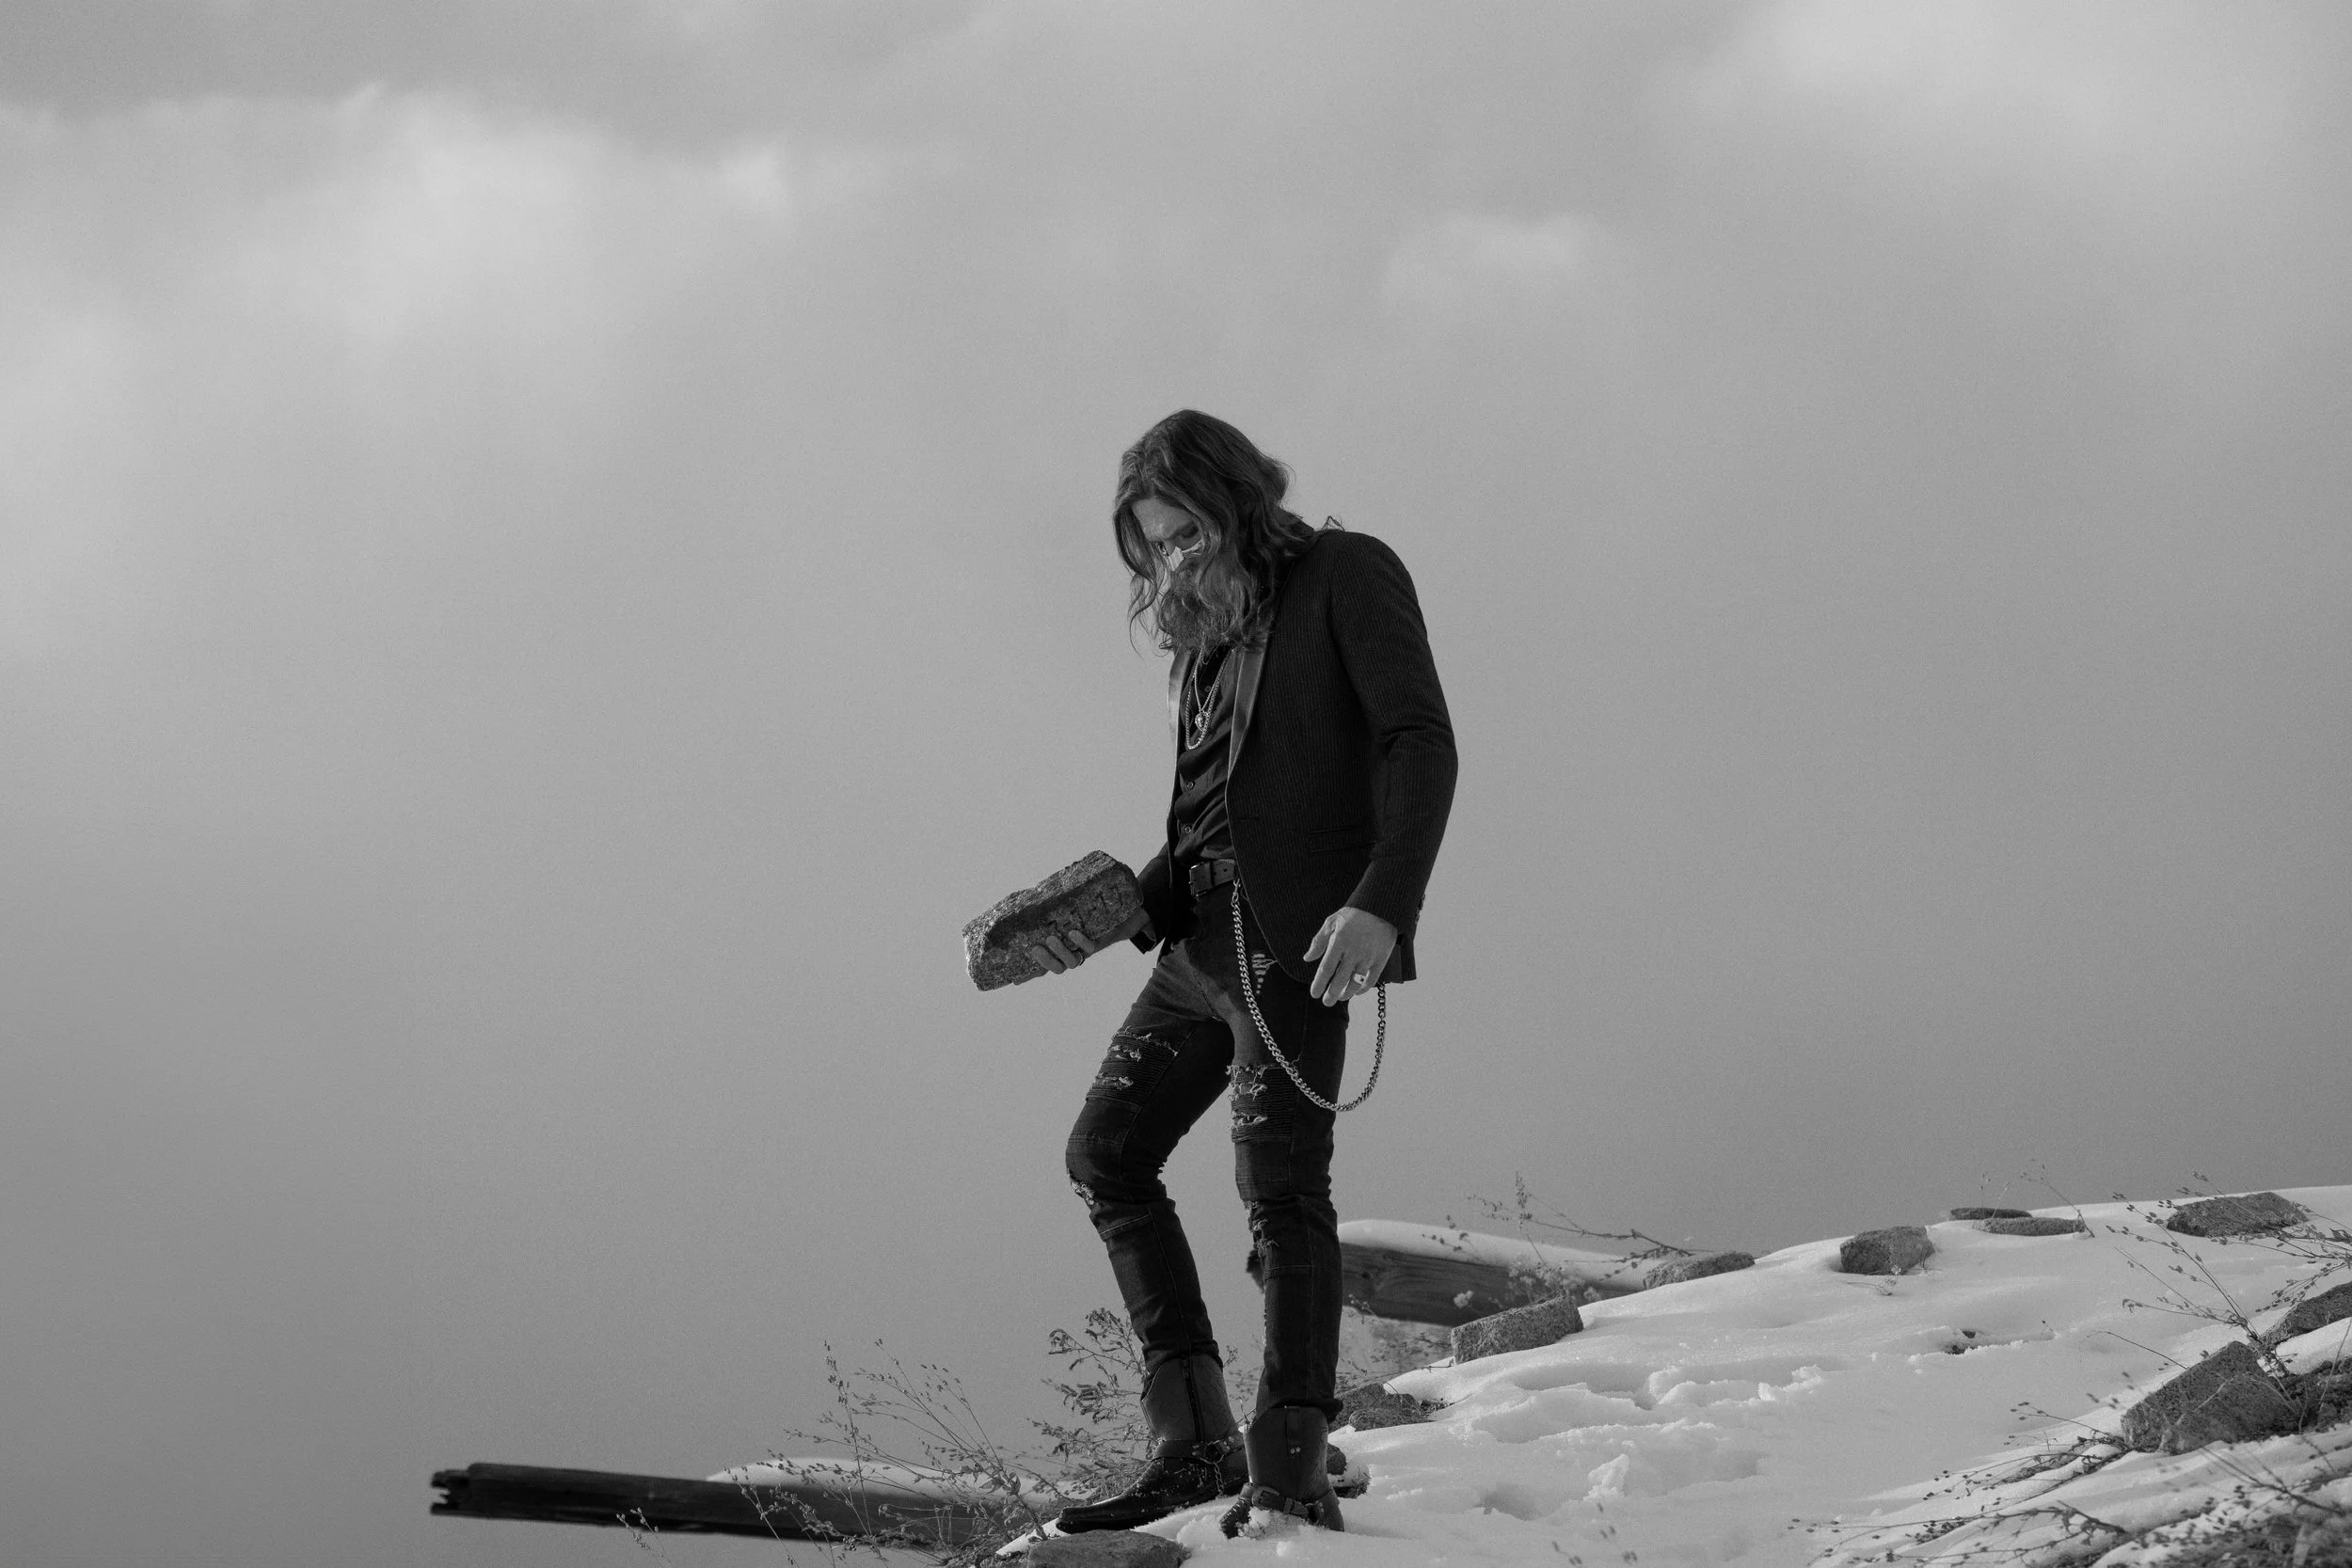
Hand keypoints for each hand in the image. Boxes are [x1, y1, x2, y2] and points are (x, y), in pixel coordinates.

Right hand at [1021, 906, 1149, 979]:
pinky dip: (1081, 941)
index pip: (1043, 964)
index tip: (1014, 980)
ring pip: (1072, 963)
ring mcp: (1086, 949)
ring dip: (1060, 952)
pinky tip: (1074, 932)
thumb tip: (1034, 893)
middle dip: (1045, 961)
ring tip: (1052, 938)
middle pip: (1057, 968)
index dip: (1030, 974)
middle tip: (1035, 948)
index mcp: (1063, 948)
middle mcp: (1073, 952)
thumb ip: (1057, 906)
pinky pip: (1089, 948)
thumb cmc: (1095, 909)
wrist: (1129, 911)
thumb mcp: (1073, 909)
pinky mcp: (1101, 942)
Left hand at [1303, 906, 1396, 1006]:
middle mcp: (1353, 952)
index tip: (1314, 993)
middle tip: (1326, 1002)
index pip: (1326, 968)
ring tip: (1340, 998)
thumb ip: (1319, 941)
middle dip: (1331, 994)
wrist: (1382, 907)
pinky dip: (1363, 989)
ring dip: (1346, 993)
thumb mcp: (1332, 922)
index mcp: (1339, 942)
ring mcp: (1368, 957)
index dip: (1319, 983)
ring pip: (1355, 982)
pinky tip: (1356, 991)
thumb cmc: (1354, 914)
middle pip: (1340, 980)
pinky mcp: (1381, 959)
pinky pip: (1371, 980)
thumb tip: (1307, 958)